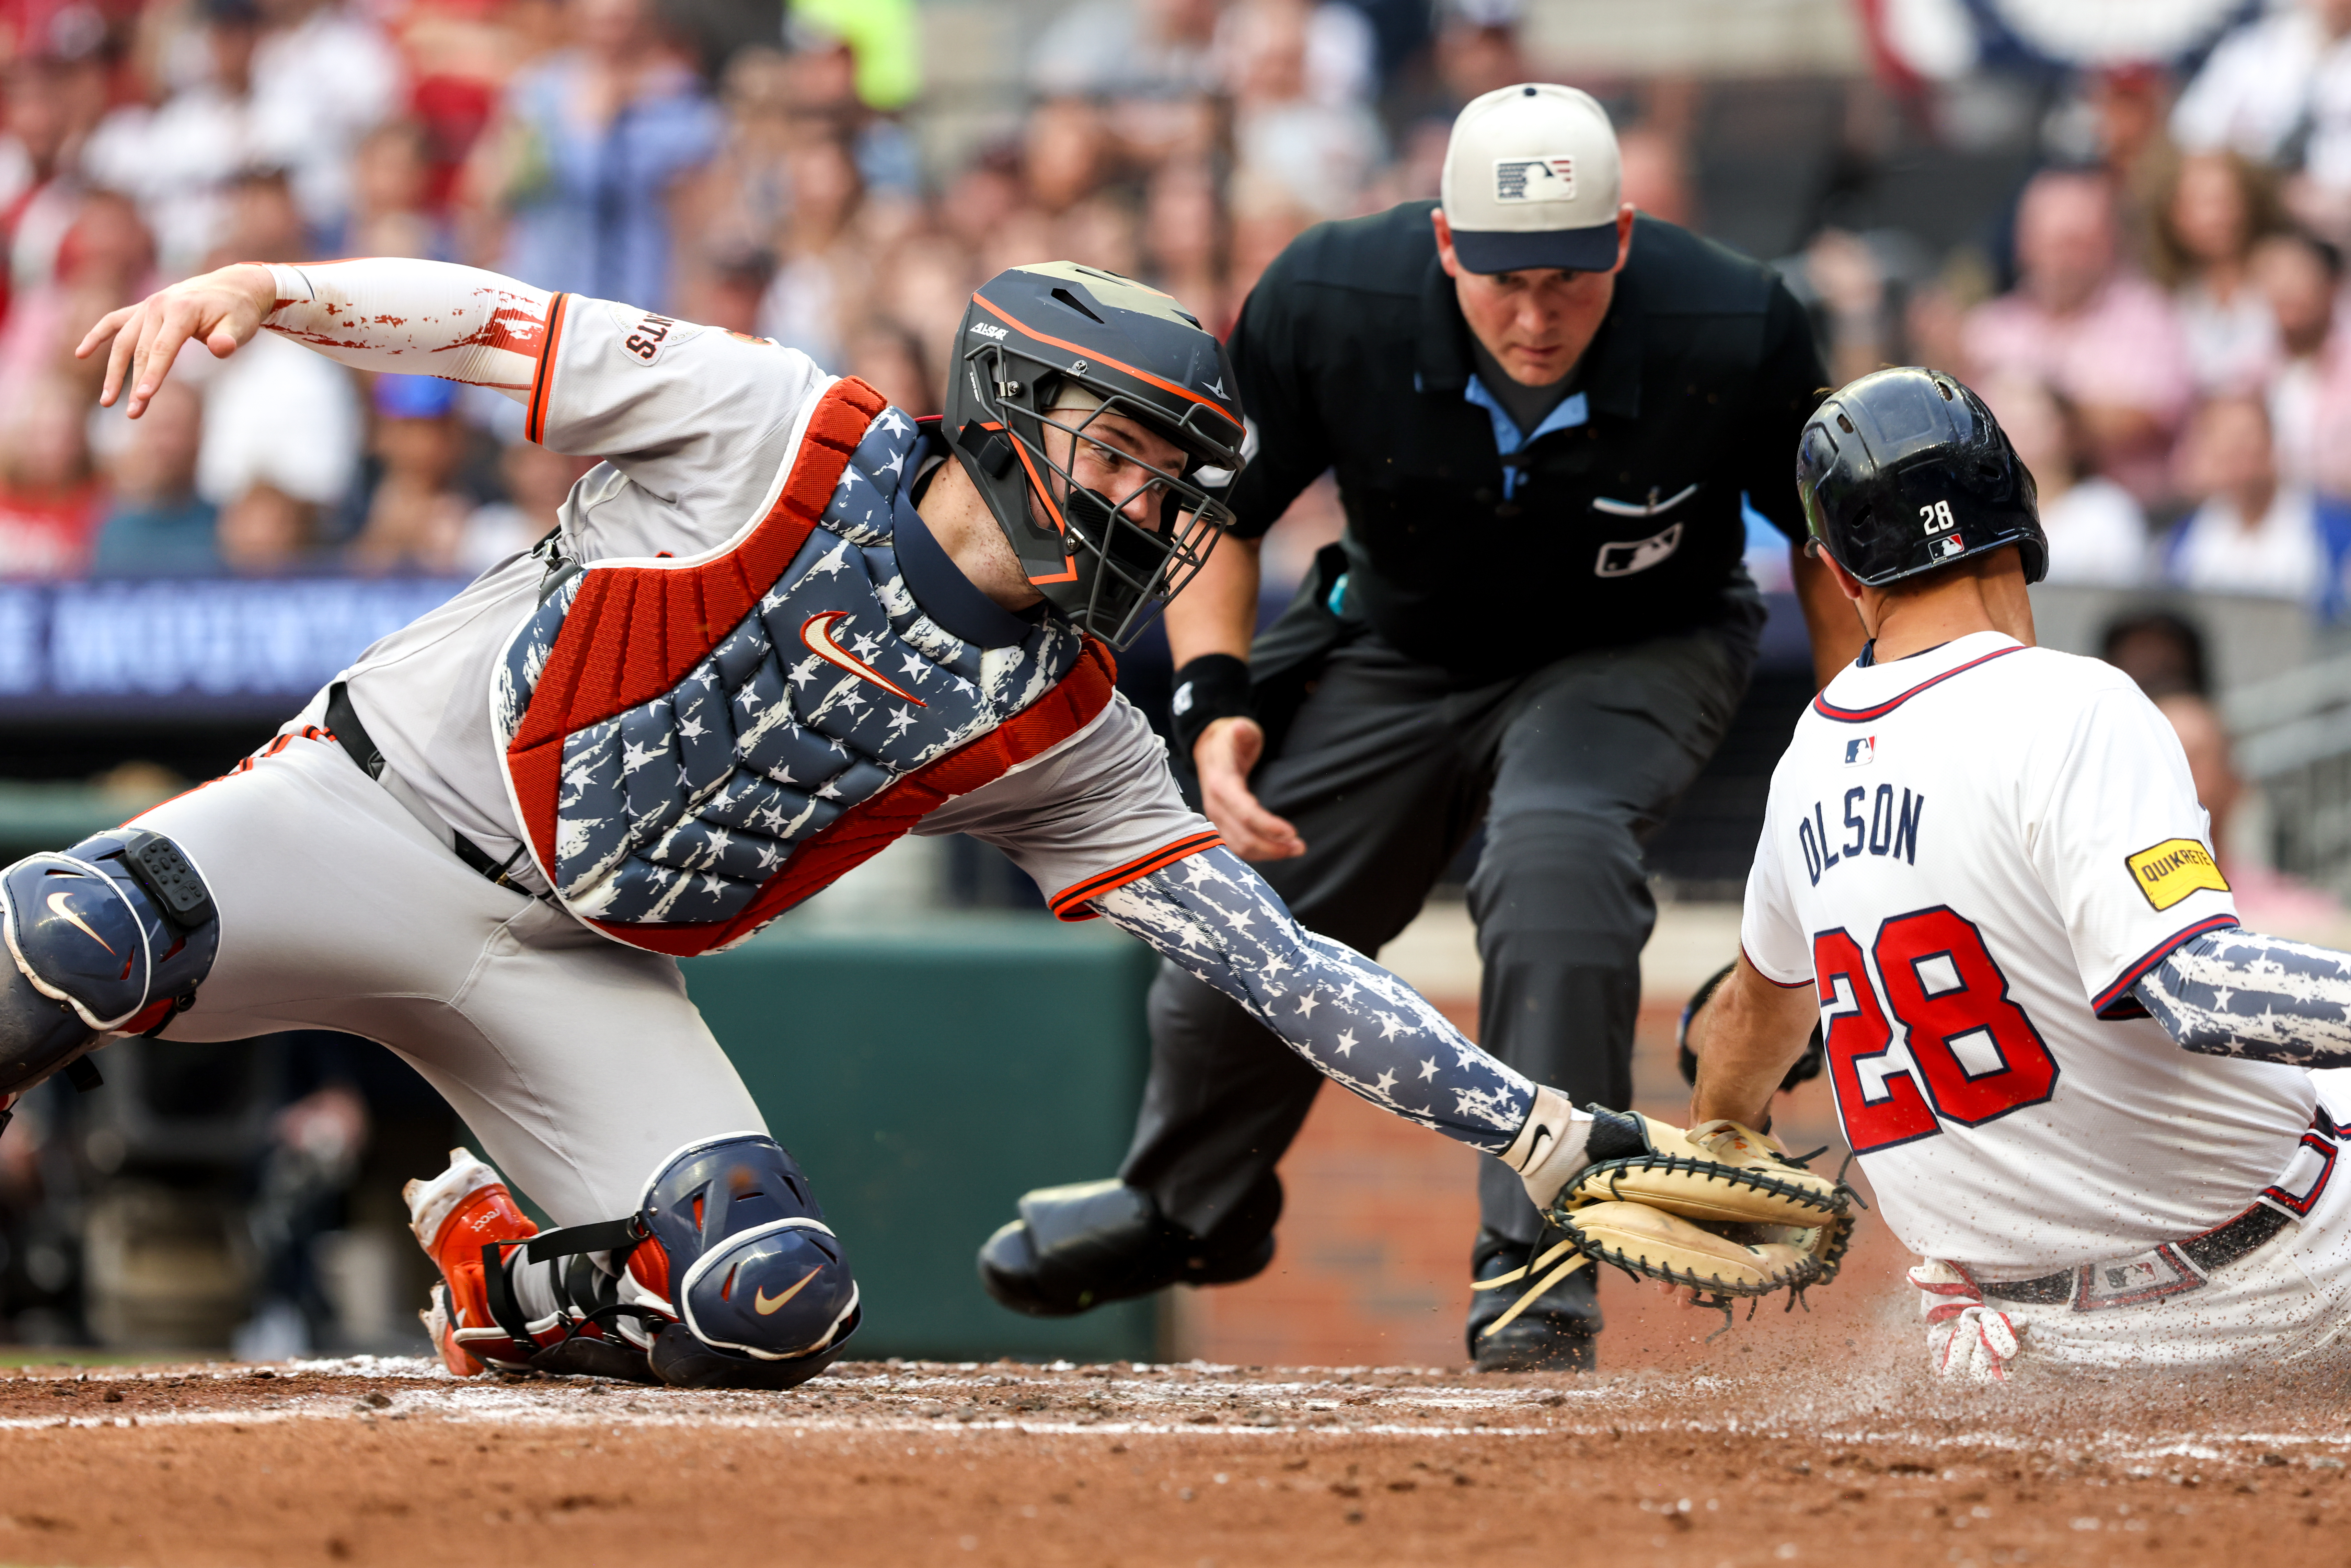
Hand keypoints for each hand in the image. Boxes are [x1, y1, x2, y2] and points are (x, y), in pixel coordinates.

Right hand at [75, 262, 276, 417]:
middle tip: (133, 414)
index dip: (153, 374)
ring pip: (124, 341)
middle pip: (141, 350)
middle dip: (135, 383)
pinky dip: (97, 336)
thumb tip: (221, 349)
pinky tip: (81, 353)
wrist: (234, 286)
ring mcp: (147, 306)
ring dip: (114, 371)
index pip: (163, 348)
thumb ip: (229, 340)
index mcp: (181, 310)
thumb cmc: (238, 311)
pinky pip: (114, 321)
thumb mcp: (241, 326)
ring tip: (107, 401)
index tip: (143, 398)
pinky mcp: (142, 309)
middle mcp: (158, 306)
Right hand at [1193, 715, 1303, 860]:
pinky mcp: (1221, 824)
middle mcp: (1215, 806)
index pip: (1245, 813)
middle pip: (1244, 837)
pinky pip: (1238, 846)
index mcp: (1221, 785)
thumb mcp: (1236, 729)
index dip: (1268, 826)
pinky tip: (1276, 850)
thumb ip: (1241, 731)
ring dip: (1267, 853)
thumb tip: (1240, 728)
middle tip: (1300, 846)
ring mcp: (1216, 818)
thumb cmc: (1229, 740)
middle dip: (1272, 846)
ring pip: (1240, 847)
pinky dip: (1258, 853)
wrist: (1209, 749)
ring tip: (1293, 849)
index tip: (1291, 832)